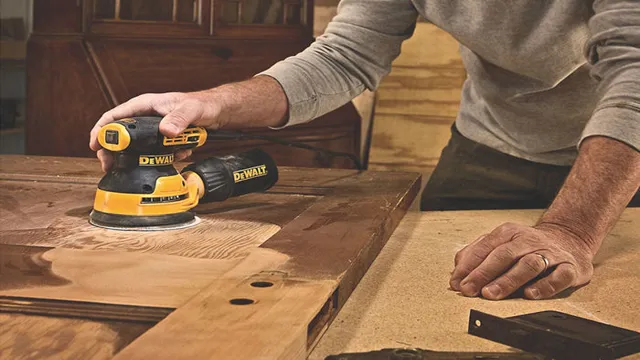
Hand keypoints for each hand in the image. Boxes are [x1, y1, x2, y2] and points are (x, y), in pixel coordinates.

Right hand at [89, 91, 224, 170]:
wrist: (217, 111)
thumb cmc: (202, 104)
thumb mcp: (191, 110)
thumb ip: (179, 119)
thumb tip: (166, 130)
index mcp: (145, 105)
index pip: (114, 115)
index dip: (101, 130)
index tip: (95, 146)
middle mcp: (145, 116)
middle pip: (120, 134)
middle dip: (113, 151)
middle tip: (109, 166)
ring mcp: (153, 128)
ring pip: (136, 145)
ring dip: (139, 158)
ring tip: (142, 166)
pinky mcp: (162, 138)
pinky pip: (154, 150)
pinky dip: (161, 157)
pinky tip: (174, 158)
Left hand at [449, 222, 595, 299]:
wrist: (569, 239)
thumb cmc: (526, 246)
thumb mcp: (499, 243)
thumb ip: (475, 255)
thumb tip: (456, 275)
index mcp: (508, 233)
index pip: (485, 248)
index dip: (469, 266)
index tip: (457, 283)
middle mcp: (528, 241)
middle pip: (504, 255)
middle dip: (484, 273)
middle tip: (470, 290)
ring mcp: (550, 254)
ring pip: (528, 265)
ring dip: (508, 280)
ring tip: (491, 294)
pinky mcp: (570, 268)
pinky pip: (559, 276)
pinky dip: (545, 286)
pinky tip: (530, 294)